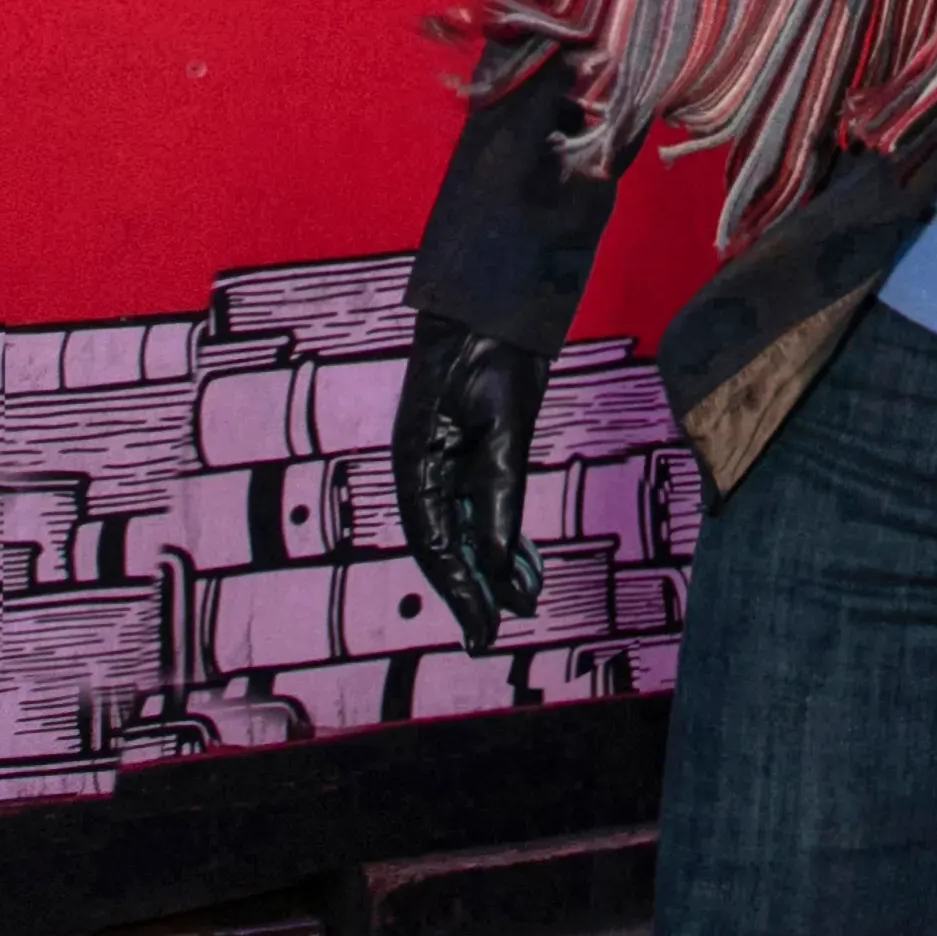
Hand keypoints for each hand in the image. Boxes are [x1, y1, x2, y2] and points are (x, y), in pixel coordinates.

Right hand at [392, 310, 554, 654]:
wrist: (493, 300)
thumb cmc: (490, 355)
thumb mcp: (504, 430)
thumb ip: (500, 498)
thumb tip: (497, 565)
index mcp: (415, 464)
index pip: (434, 546)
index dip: (458, 593)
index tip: (484, 632)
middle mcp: (422, 469)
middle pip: (444, 547)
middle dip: (472, 592)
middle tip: (495, 635)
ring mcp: (444, 461)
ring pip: (462, 531)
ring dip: (490, 568)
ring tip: (521, 603)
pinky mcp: (469, 451)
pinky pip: (478, 507)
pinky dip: (499, 538)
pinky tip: (521, 564)